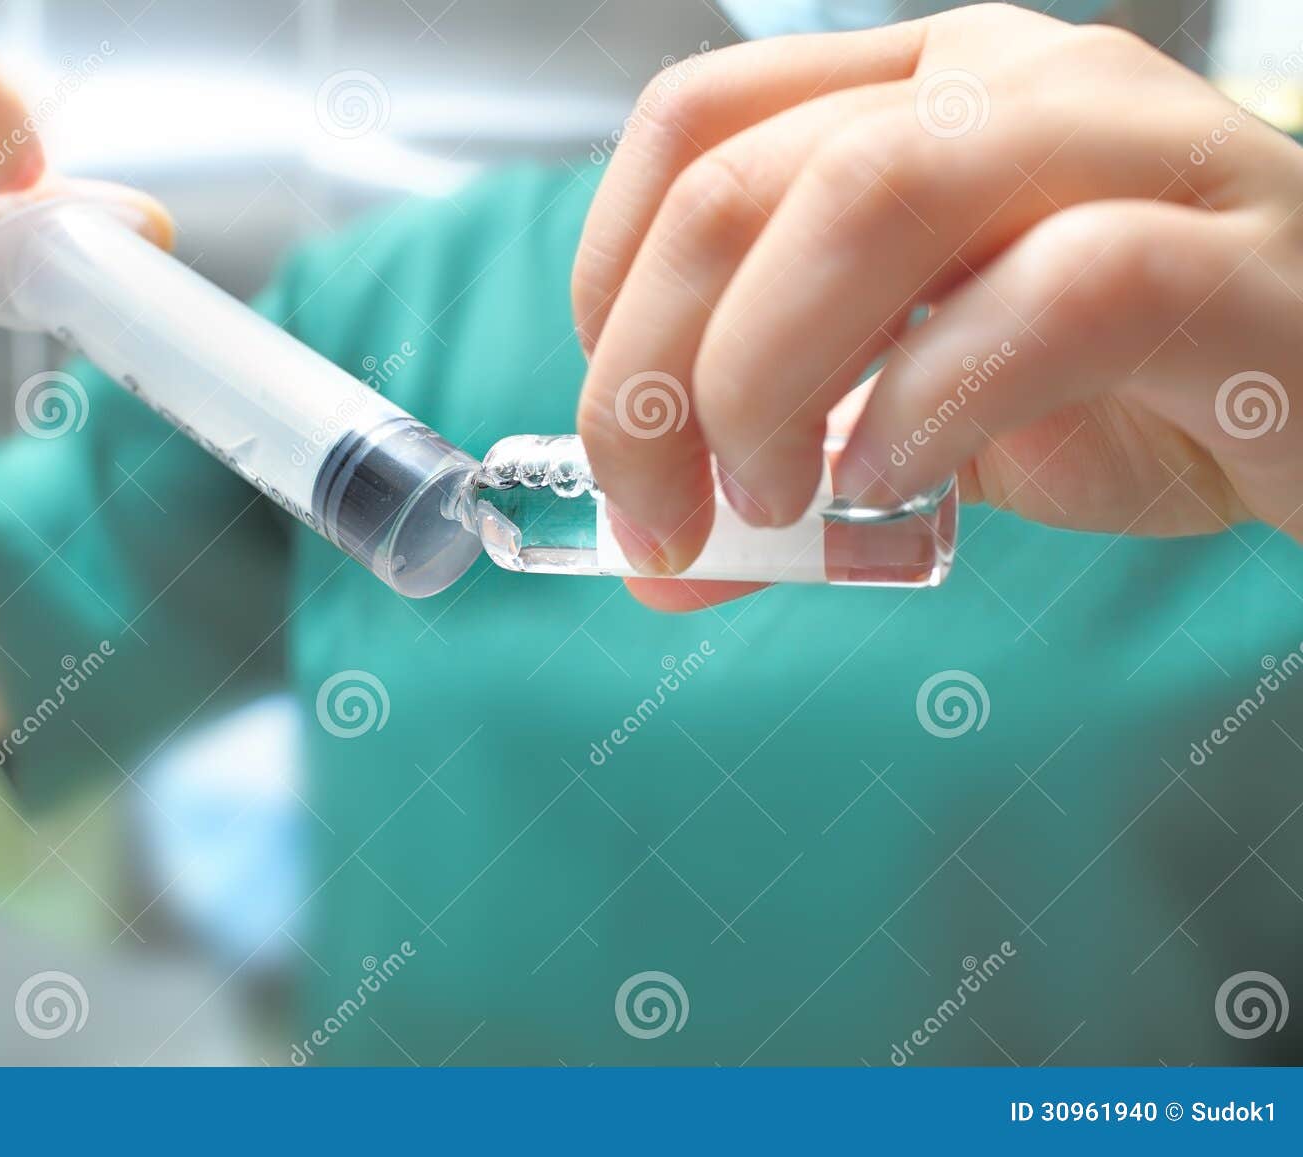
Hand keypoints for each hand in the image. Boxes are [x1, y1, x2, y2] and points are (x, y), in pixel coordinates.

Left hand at [572, 2, 1302, 610]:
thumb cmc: (1139, 390)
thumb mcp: (923, 423)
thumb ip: (788, 470)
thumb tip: (659, 562)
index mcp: (916, 94)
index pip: (691, 126)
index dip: (612, 283)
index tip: (625, 432)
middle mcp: (1009, 85)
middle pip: (738, 181)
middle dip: (651, 377)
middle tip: (663, 515)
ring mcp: (1130, 151)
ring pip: (870, 194)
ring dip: (764, 375)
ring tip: (775, 499)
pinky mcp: (1232, 260)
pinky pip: (1052, 294)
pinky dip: (928, 405)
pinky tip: (894, 482)